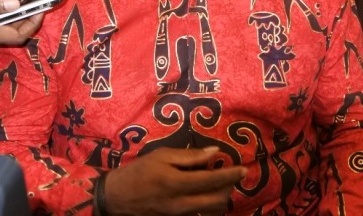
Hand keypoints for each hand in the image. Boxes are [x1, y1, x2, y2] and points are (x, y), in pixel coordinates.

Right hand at [104, 147, 246, 215]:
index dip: (231, 175)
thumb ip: (189, 156)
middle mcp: (181, 203)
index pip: (212, 180)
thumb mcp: (161, 156)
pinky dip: (210, 206)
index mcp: (177, 183)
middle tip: (231, 175)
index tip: (244, 168)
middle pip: (217, 200)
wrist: (118, 197)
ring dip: (221, 198)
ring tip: (220, 184)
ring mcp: (180, 215)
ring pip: (212, 211)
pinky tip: (207, 195)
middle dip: (229, 188)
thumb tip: (214, 152)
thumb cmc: (139, 171)